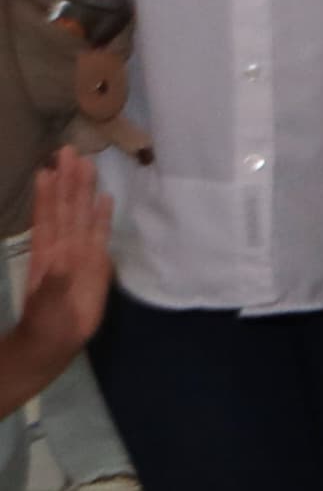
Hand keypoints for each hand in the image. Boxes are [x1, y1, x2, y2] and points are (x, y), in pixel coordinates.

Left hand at [14, 151, 109, 361]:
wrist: (54, 340)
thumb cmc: (48, 324)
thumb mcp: (48, 306)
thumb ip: (57, 284)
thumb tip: (65, 261)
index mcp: (48, 254)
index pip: (50, 216)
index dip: (50, 194)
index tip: (51, 168)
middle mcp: (63, 247)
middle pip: (67, 208)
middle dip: (68, 180)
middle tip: (70, 150)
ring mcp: (79, 253)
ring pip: (81, 216)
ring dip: (82, 190)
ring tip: (85, 163)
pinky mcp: (96, 264)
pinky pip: (99, 235)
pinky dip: (102, 217)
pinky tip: (105, 199)